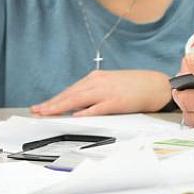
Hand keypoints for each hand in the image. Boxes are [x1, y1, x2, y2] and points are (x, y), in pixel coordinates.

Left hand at [30, 70, 171, 116]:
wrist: (156, 85)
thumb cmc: (135, 86)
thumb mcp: (111, 86)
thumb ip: (94, 95)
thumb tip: (78, 107)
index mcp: (97, 78)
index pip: (70, 90)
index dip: (55, 99)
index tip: (42, 106)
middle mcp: (99, 82)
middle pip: (70, 94)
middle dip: (52, 104)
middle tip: (37, 111)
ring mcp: (107, 91)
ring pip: (78, 99)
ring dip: (61, 107)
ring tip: (47, 113)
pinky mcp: (116, 101)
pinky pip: (97, 107)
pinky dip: (85, 111)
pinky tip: (75, 116)